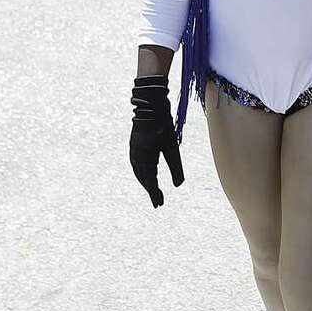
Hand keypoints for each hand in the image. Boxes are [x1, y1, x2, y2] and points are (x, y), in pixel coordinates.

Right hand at [129, 75, 183, 207]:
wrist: (149, 105)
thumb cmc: (163, 125)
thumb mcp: (172, 147)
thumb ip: (175, 166)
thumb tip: (178, 185)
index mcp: (145, 158)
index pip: (150, 181)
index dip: (155, 194)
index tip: (159, 205)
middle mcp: (136, 156)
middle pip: (143, 178)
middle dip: (150, 190)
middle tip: (158, 203)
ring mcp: (133, 150)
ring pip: (138, 172)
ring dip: (145, 182)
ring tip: (153, 191)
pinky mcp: (134, 145)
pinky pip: (136, 164)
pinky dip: (141, 173)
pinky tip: (146, 173)